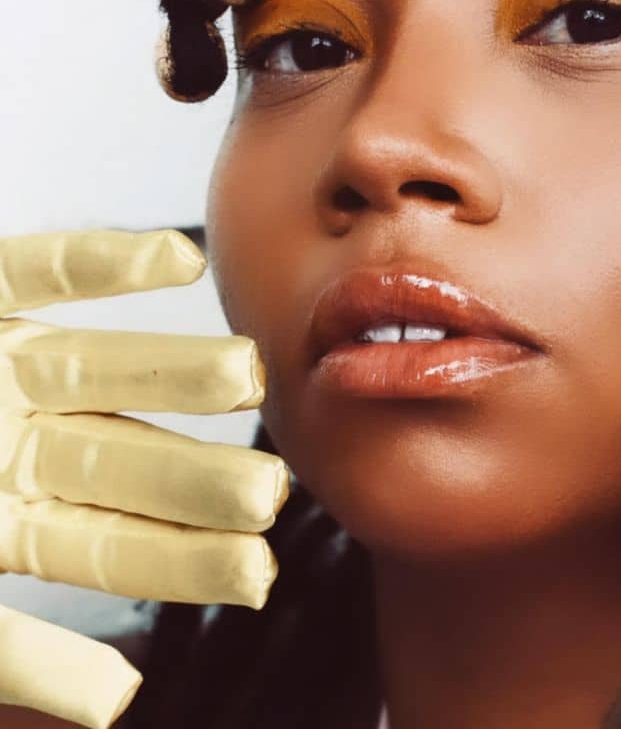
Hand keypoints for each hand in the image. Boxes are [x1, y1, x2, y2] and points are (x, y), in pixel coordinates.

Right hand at [0, 229, 288, 727]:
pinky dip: (107, 265)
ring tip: (245, 375)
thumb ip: (8, 654)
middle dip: (196, 476)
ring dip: (179, 369)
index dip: (184, 563)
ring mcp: (2, 369)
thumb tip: (116, 701)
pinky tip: (176, 261)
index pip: (113, 548)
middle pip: (128, 461)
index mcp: (12, 522)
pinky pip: (45, 272)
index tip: (259, 575)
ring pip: (107, 368)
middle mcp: (22, 443)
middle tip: (270, 491)